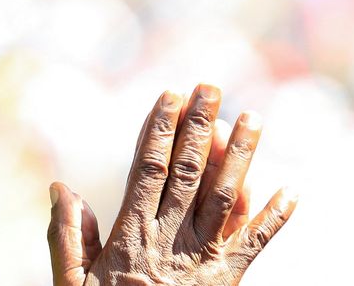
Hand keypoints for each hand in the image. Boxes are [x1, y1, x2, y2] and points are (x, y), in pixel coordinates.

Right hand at [47, 85, 296, 285]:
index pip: (147, 169)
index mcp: (129, 237)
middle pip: (188, 172)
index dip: (159, 129)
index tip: (169, 95)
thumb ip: (66, 238)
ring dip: (240, 157)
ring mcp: (201, 262)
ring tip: (254, 118)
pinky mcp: (226, 284)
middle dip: (200, 127)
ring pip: (224, 199)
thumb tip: (61, 187)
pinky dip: (274, 219)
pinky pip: (254, 248)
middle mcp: (169, 242)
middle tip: (212, 87)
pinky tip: (292, 192)